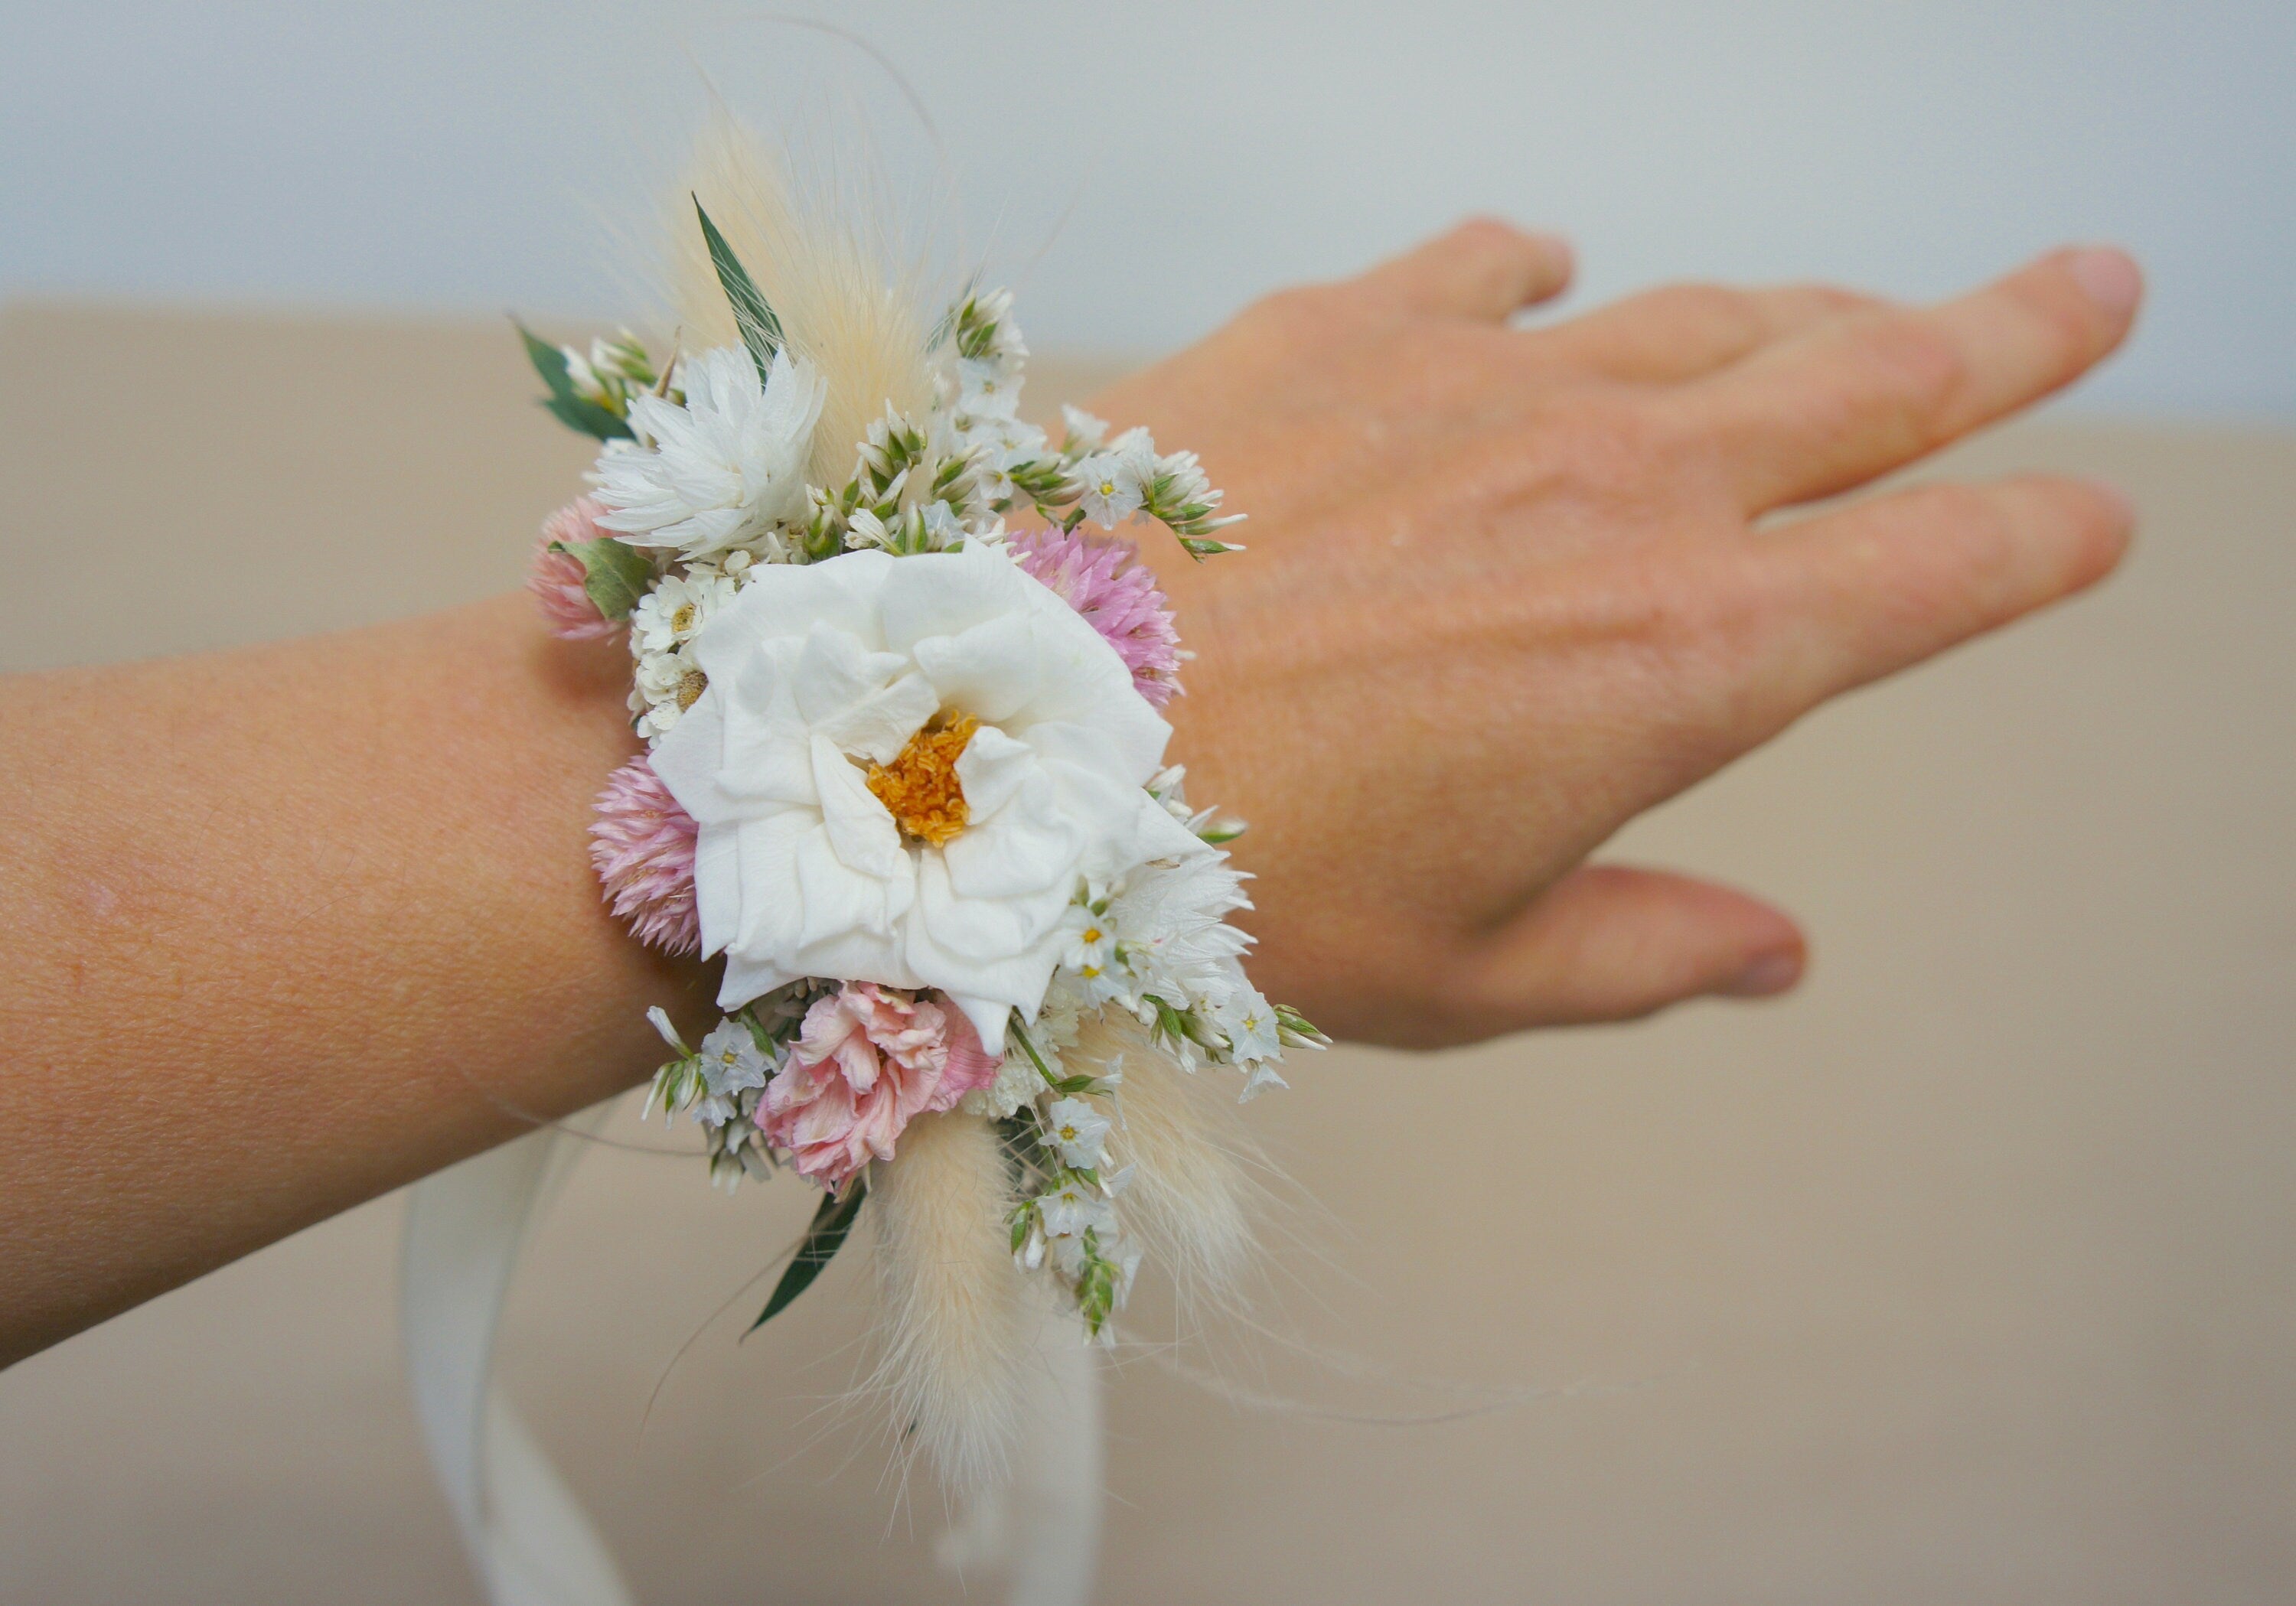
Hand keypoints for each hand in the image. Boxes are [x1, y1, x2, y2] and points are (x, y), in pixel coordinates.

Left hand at [1099, 222, 2139, 1045]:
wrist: (1000, 739)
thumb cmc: (1231, 889)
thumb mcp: (1465, 975)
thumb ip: (1644, 951)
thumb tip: (1776, 953)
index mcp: (1685, 661)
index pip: (1941, 569)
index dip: (2041, 536)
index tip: (2093, 517)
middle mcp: (1619, 490)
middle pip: (1879, 378)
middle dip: (2011, 333)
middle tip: (2092, 285)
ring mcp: (1485, 383)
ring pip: (1708, 315)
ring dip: (1801, 310)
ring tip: (1852, 312)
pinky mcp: (1346, 324)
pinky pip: (1489, 262)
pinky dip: (1541, 270)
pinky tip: (1554, 273)